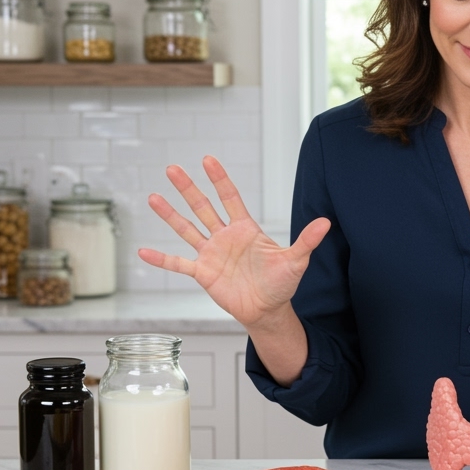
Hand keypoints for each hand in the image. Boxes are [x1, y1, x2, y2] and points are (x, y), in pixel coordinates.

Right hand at [138, 156, 330, 327]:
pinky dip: (162, 259)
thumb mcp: (296, 261)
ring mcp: (212, 254)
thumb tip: (326, 222)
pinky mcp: (204, 273)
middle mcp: (225, 237)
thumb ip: (307, 240)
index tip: (208, 159)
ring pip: (187, 229)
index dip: (219, 179)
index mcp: (245, 229)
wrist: (268, 309)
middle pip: (203, 207)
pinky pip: (179, 264)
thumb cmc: (282, 283)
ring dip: (170, 215)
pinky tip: (144, 252)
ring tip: (154, 197)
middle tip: (172, 168)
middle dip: (188, 188)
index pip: (230, 197)